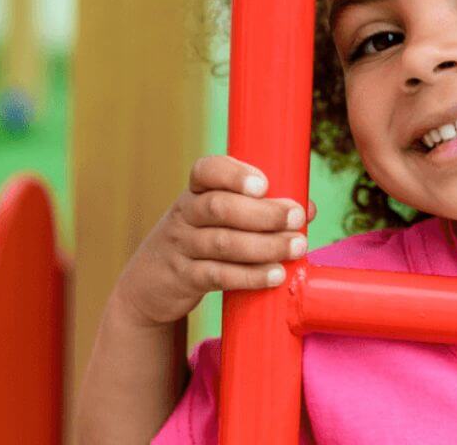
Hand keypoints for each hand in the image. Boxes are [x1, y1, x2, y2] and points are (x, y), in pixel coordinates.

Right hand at [112, 155, 316, 327]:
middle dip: (263, 212)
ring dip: (265, 245)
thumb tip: (308, 209)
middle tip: (296, 217)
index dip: (234, 174)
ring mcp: (181, 247)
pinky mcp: (184, 278)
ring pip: (222, 242)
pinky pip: (218, 275)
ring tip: (297, 247)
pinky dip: (250, 276)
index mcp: (195, 192)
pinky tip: (275, 275)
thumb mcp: (218, 220)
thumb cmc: (200, 242)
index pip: (206, 171)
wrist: (149, 285)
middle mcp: (185, 214)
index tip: (264, 184)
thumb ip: (259, 211)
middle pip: (220, 207)